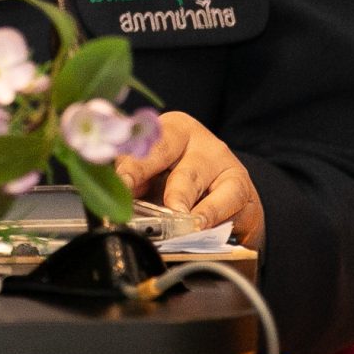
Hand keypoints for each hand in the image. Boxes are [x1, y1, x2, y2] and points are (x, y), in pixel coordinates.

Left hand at [112, 111, 265, 249]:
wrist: (227, 205)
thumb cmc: (183, 188)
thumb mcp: (155, 181)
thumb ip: (136, 184)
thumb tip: (113, 199)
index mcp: (166, 130)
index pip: (138, 141)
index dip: (125, 161)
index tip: (116, 179)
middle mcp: (193, 137)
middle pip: (164, 148)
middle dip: (142, 168)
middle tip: (130, 188)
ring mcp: (219, 158)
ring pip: (192, 173)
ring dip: (178, 195)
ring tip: (170, 213)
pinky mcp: (240, 183)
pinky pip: (227, 196)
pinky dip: (211, 212)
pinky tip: (199, 223)